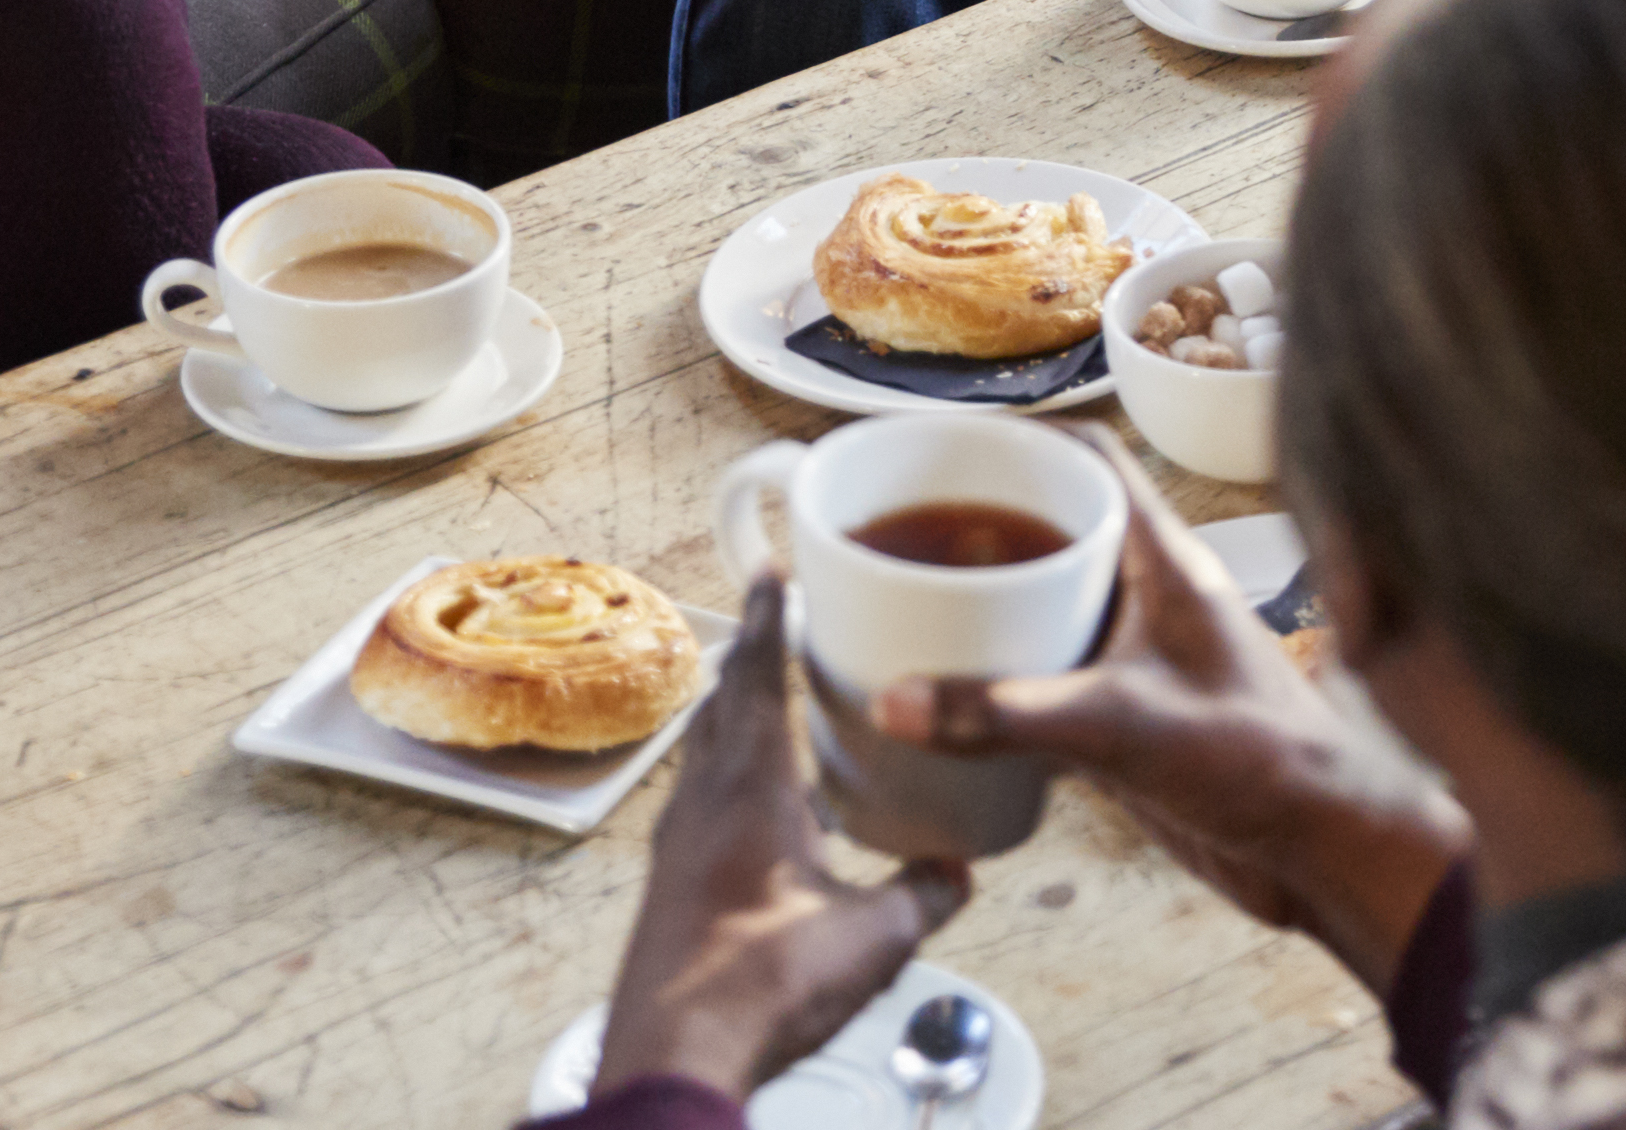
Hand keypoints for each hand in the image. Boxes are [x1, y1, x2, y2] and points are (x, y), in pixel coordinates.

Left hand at [604, 578, 970, 1097]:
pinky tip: (749, 807)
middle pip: (720, 705)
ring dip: (728, 715)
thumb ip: (924, 895)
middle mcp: (702, 804)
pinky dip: (722, 775)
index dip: (767, 620)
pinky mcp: (668, 887)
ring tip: (758, 700)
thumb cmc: (759, 986)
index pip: (756, 678)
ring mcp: (676, 846)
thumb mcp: (872, 939)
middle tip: (769, 621)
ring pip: (701, 754)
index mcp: (750, 789)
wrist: (674, 1054)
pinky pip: (695, 803)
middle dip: (746, 656)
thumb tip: (957, 872)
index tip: (769, 572)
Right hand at [875, 459, 1469, 990]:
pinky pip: (1050, 680)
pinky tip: (946, 700)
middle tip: (896, 533)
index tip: (941, 444)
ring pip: (1049, 608)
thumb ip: (1009, 714)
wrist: (1322, 848)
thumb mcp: (1123, 726)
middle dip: (981, 528)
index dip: (1019, 440)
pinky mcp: (1127, 721)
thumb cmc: (1263, 762)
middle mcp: (1151, 599)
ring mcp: (1139, 660)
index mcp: (1166, 563)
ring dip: (987, 607)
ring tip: (902, 608)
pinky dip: (1001, 681)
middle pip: (1058, 532)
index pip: (1092, 463)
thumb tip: (894, 701)